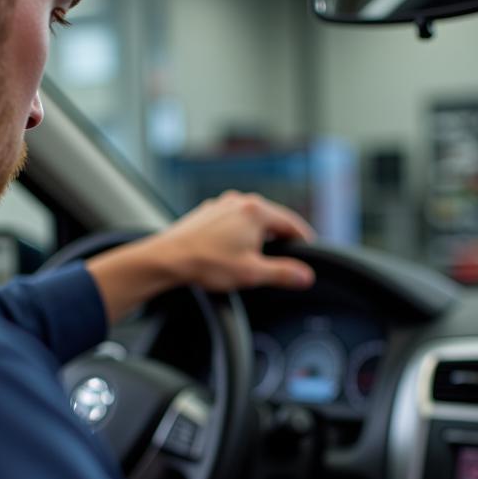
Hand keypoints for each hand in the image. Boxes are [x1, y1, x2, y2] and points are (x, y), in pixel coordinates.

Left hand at [153, 190, 315, 291]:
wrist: (166, 259)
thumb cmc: (206, 264)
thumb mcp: (252, 274)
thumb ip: (282, 274)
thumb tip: (305, 276)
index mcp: (256, 211)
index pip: (292, 223)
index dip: (305, 239)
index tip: (311, 251)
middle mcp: (239, 202)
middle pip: (272, 220)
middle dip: (281, 239)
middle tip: (287, 258)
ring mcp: (221, 206)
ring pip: (251, 220)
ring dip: (258, 237)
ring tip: (258, 259)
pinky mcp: (207, 214)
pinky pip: (232, 222)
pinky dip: (239, 235)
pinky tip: (233, 252)